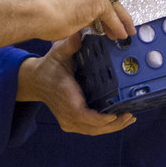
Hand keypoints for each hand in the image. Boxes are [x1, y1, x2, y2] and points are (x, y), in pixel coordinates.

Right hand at [17, 33, 135, 134]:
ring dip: (112, 127)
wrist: (35, 81)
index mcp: (65, 96)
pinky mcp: (70, 124)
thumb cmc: (49, 67)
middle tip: (130, 115)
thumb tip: (78, 35)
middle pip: (92, 127)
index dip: (99, 118)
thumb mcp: (57, 53)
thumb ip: (68, 45)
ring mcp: (68, 121)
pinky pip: (90, 129)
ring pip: (93, 130)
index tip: (114, 114)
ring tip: (128, 118)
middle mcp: (66, 113)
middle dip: (114, 124)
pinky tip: (117, 121)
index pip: (81, 114)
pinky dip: (105, 127)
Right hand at [30, 0, 134, 41]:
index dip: (93, 0)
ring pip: (109, 2)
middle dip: (110, 7)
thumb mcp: (53, 2)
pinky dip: (116, 25)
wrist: (37, 13)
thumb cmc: (38, 13)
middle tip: (116, 19)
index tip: (96, 10)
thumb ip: (66, 4)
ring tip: (124, 30)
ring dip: (118, 17)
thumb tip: (73, 16)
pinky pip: (110, 14)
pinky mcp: (98, 1)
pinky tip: (120, 34)